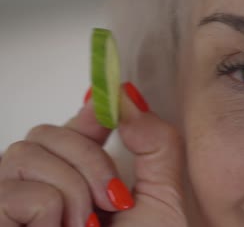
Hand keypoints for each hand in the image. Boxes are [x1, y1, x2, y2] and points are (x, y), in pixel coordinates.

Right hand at [0, 83, 186, 226]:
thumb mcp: (162, 195)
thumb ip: (155, 143)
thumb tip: (128, 96)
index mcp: (79, 177)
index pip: (72, 126)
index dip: (88, 112)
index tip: (106, 108)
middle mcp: (40, 187)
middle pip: (44, 132)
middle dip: (89, 159)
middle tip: (112, 200)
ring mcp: (11, 208)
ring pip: (25, 153)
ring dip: (71, 188)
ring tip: (86, 226)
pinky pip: (14, 192)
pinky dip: (48, 211)